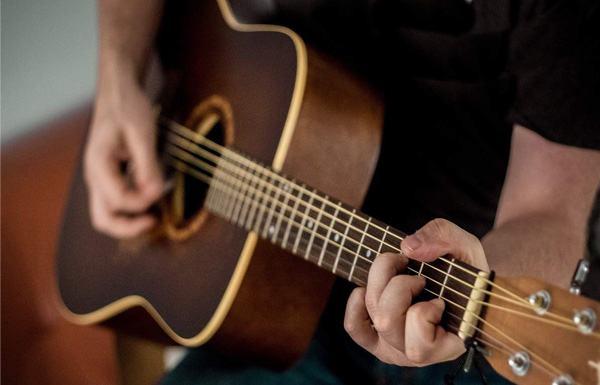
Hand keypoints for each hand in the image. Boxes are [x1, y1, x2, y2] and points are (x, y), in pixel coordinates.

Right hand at [84, 72, 162, 237]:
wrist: (117, 93)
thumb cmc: (128, 108)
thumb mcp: (142, 133)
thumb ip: (148, 165)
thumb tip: (156, 192)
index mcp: (98, 164)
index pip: (119, 199)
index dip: (143, 200)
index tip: (161, 189)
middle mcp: (94, 176)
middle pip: (103, 219)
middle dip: (128, 227)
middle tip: (154, 222)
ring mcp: (99, 179)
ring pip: (106, 215)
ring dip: (128, 222)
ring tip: (153, 217)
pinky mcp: (108, 178)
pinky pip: (113, 203)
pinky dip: (129, 211)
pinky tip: (148, 203)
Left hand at [344, 218, 488, 366]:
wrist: (457, 283)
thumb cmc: (465, 271)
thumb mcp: (465, 247)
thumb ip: (444, 238)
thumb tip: (408, 247)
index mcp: (447, 345)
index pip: (420, 343)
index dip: (426, 310)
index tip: (440, 297)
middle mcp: (418, 354)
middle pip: (386, 321)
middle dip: (399, 286)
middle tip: (418, 277)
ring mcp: (395, 348)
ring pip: (373, 317)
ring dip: (381, 285)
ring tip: (400, 274)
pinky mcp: (376, 339)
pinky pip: (354, 326)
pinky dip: (357, 303)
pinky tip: (371, 288)